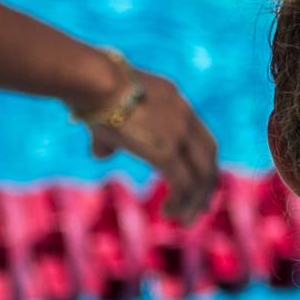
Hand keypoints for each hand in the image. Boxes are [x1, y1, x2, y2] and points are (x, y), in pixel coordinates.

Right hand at [87, 65, 221, 221]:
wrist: (94, 80)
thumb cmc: (91, 91)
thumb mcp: (105, 114)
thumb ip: (108, 137)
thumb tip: (100, 153)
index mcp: (174, 101)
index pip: (199, 135)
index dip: (200, 161)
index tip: (193, 182)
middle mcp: (184, 115)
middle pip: (208, 156)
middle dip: (206, 184)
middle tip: (198, 207)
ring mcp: (179, 133)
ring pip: (202, 175)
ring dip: (196, 200)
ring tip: (184, 220)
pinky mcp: (166, 151)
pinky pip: (183, 184)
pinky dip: (181, 202)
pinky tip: (168, 213)